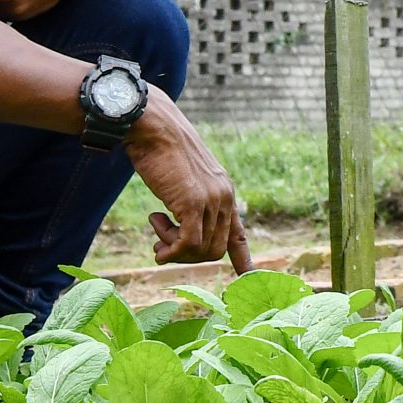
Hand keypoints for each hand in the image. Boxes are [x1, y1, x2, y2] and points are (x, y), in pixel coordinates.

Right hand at [125, 94, 252, 274]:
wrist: (155, 127)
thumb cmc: (162, 151)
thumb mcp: (184, 179)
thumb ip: (192, 201)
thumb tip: (185, 230)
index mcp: (224, 192)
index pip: (238, 233)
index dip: (242, 258)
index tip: (247, 275)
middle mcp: (224, 198)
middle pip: (214, 251)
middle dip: (186, 255)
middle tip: (162, 244)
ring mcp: (211, 200)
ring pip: (201, 250)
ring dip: (173, 249)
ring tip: (156, 227)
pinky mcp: (193, 202)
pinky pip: (187, 243)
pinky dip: (169, 247)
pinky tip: (155, 227)